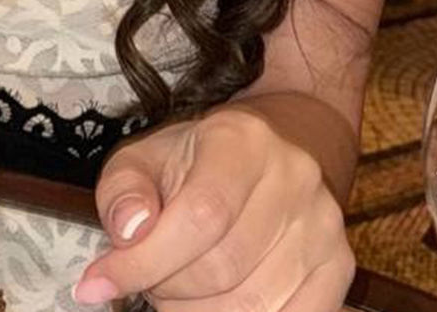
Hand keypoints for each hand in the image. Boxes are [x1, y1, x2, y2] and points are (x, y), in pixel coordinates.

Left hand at [76, 108, 353, 311]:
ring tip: (178, 293)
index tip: (98, 285)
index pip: (199, 216)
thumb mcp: (147, 157)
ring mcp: (323, 226)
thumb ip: (124, 192)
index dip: (145, 261)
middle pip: (223, 268)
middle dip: (168, 289)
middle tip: (148, 282)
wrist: (279, 146)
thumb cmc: (200, 159)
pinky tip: (214, 308)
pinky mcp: (337, 267)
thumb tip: (128, 233)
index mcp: (241, 141)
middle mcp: (293, 178)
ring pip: (253, 305)